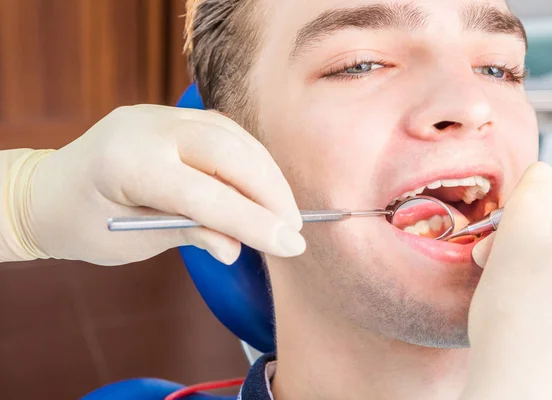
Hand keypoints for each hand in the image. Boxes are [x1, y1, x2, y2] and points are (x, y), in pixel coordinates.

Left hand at [15, 105, 304, 264]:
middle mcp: (145, 128)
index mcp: (127, 164)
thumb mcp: (133, 242)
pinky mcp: (169, 114)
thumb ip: (191, 234)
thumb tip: (238, 245)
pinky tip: (262, 183)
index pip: (206, 194)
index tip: (290, 244)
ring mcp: (158, 114)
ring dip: (265, 173)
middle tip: (293, 228)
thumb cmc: (83, 224)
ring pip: (232, 135)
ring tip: (283, 210)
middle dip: (269, 191)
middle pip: (228, 152)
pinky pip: (222, 130)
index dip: (253, 221)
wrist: (48, 191)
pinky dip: (249, 158)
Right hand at [461, 163, 551, 399]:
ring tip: (493, 265)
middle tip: (501, 236)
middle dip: (537, 224)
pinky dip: (539, 281)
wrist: (522, 395)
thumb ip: (532, 196)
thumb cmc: (523, 323)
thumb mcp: (518, 243)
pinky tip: (508, 291)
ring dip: (529, 252)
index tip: (539, 193)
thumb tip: (544, 174)